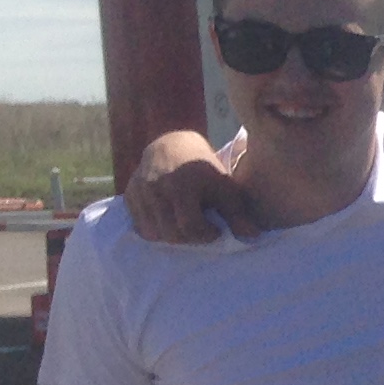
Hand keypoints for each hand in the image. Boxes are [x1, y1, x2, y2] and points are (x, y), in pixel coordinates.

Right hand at [122, 131, 244, 244]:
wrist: (172, 145)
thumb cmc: (204, 169)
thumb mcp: (225, 188)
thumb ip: (236, 214)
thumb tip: (253, 238)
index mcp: (182, 186)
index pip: (189, 226)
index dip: (205, 236)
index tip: (215, 230)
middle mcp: (156, 189)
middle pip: (170, 233)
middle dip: (189, 239)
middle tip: (201, 231)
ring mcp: (140, 192)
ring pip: (152, 233)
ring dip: (171, 236)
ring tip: (185, 226)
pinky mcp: (130, 195)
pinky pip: (139, 226)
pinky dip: (155, 230)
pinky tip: (169, 222)